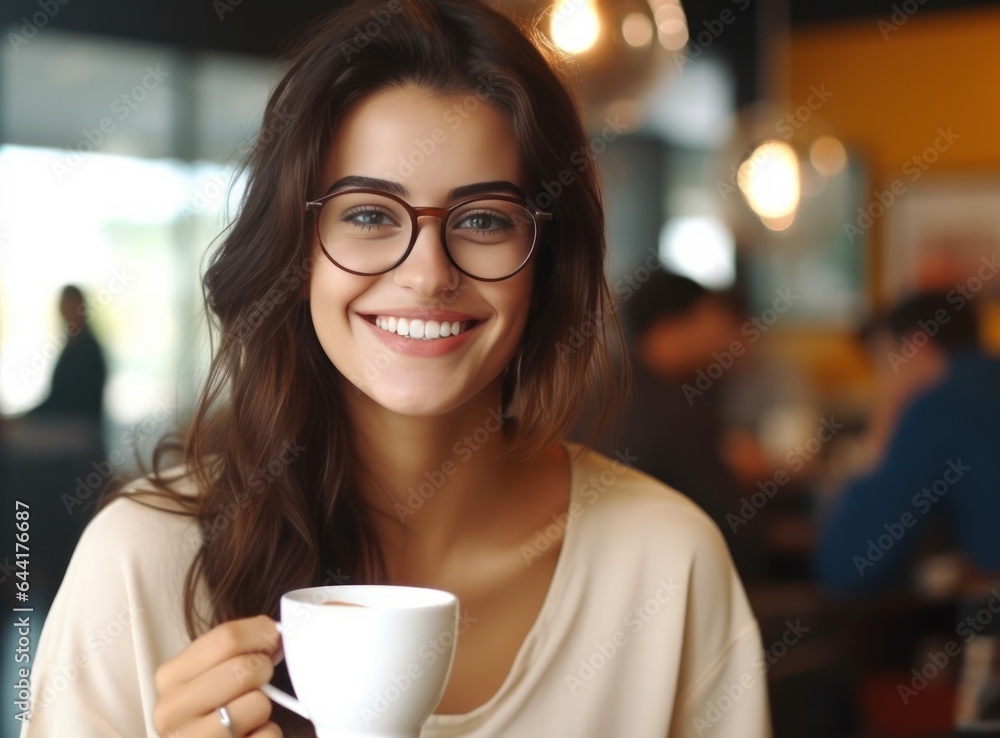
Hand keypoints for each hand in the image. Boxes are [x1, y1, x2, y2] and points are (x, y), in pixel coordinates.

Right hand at [153, 615, 282, 736]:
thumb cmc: (212, 713)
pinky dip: (268, 734)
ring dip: (263, 710)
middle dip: (263, 671)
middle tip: (255, 685)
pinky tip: (248, 737)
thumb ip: (234, 649)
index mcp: (171, 676)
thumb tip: (273, 630)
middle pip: (245, 667)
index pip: (228, 637)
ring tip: (246, 719)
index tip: (271, 641)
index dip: (261, 635)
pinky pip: (268, 735)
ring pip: (258, 703)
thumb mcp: (211, 675)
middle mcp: (171, 710)